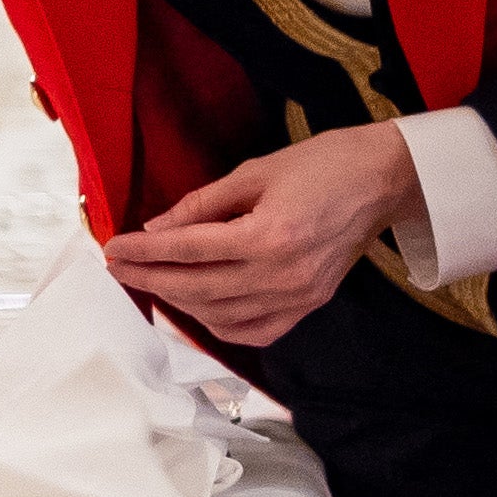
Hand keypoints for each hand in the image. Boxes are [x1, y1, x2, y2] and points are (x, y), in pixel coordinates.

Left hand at [99, 124, 418, 347]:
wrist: (383, 180)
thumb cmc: (322, 166)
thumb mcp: (254, 172)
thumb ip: (201, 205)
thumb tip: (156, 228)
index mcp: (268, 236)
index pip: (187, 250)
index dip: (143, 252)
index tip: (113, 248)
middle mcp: (283, 274)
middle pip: (197, 289)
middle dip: (150, 279)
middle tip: (118, 269)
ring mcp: (299, 296)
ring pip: (220, 315)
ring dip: (179, 303)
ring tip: (152, 282)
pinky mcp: (311, 305)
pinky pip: (255, 330)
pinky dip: (219, 324)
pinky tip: (198, 308)